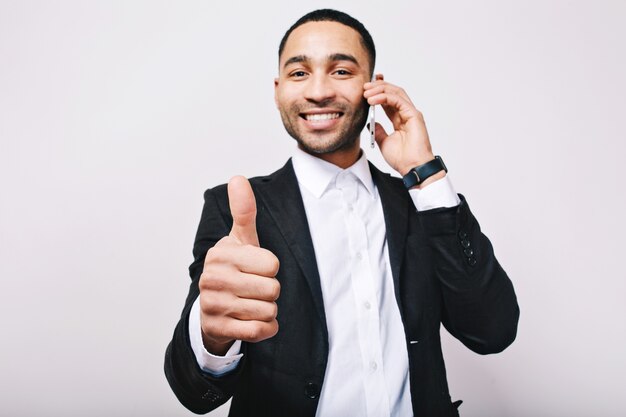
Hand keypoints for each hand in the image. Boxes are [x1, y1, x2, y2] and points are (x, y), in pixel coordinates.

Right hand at [198, 176, 279, 354]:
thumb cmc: (234, 269)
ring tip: (252, 303)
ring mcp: (213, 304)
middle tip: (254, 289)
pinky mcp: (217, 328)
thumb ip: (244, 211)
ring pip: (268, 311)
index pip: (272, 264)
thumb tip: (238, 179)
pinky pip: (260, 331)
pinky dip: (266, 328)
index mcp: (222, 253)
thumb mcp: (240, 239)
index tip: (256, 268)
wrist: (212, 308)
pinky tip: (253, 320)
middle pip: (272, 289)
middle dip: (271, 292)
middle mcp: (213, 278)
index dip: (271, 269)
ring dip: (268, 310)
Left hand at [364, 75, 444, 185]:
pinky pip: (398, 100)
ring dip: (380, 89)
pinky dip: (384, 97)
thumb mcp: (384, 142)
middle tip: (364, 86)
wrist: (412, 168)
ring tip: (366, 92)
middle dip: (378, 86)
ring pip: (396, 93)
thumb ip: (378, 131)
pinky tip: (373, 100)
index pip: (389, 100)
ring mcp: (411, 113)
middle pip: (393, 92)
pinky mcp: (414, 115)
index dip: (378, 92)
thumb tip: (370, 123)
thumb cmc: (403, 159)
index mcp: (400, 119)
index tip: (365, 89)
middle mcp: (406, 113)